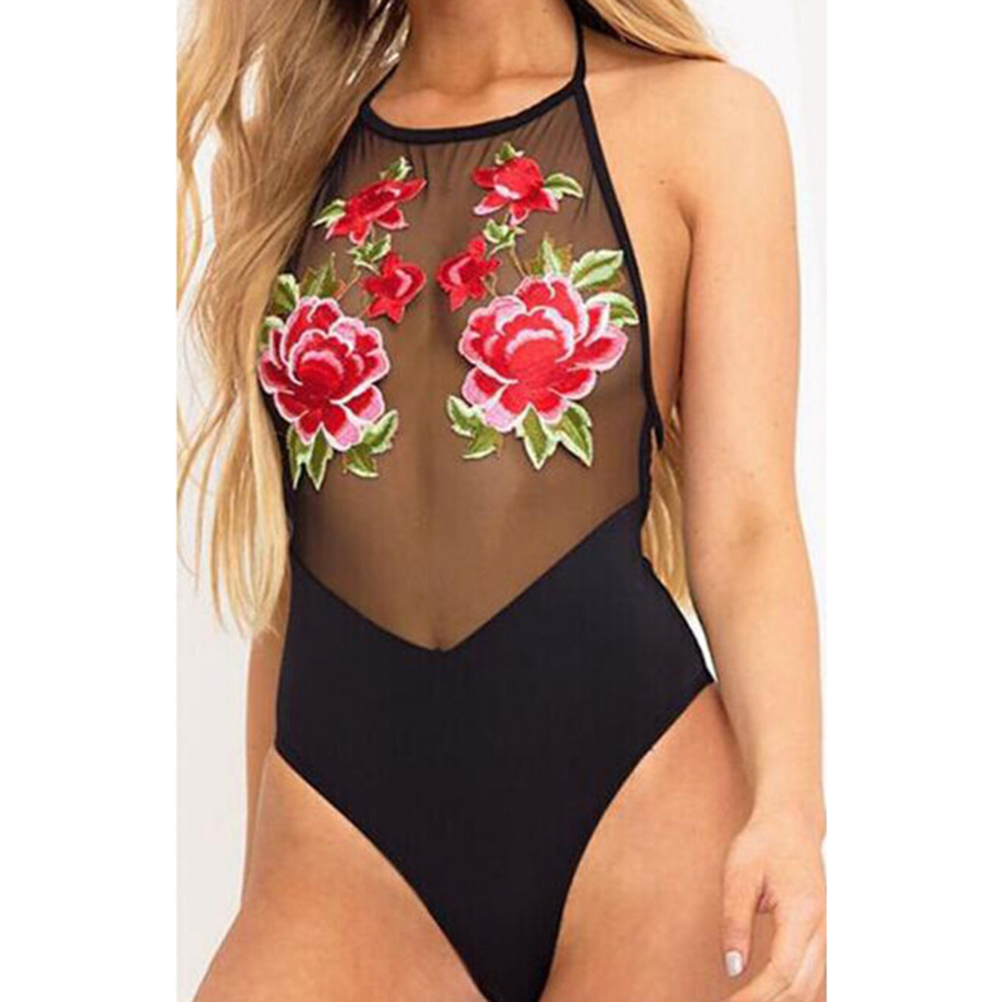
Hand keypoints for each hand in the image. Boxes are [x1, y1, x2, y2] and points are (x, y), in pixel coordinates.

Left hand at [721, 807, 825, 1000]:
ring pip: (811, 986)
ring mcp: (825, 932)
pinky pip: (811, 974)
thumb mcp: (738, 875)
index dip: (757, 997)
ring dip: (781, 1001)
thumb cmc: (764, 842)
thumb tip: (732, 968)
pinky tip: (768, 995)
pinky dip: (791, 992)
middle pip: (801, 987)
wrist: (791, 821)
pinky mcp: (820, 934)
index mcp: (802, 912)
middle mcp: (821, 928)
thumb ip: (735, 922)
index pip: (782, 972)